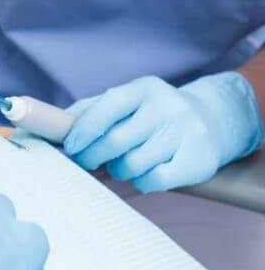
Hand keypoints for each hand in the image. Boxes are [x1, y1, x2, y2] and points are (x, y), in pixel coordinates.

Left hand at [64, 72, 263, 192]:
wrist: (212, 120)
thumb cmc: (153, 113)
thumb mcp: (128, 101)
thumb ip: (92, 109)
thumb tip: (56, 123)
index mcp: (145, 88)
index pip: (109, 104)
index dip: (85, 128)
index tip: (70, 146)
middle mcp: (168, 107)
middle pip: (117, 140)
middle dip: (93, 155)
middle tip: (85, 161)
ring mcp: (186, 132)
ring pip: (134, 163)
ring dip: (119, 169)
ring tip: (120, 164)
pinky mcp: (198, 160)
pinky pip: (155, 180)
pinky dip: (141, 181)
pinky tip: (142, 174)